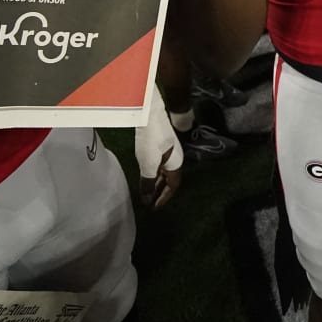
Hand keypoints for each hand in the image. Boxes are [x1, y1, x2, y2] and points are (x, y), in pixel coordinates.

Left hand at [133, 86, 183, 207]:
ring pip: (164, 172)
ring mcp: (169, 150)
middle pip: (169, 180)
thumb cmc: (151, 140)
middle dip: (159, 192)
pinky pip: (159, 164)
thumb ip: (147, 183)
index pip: (173, 186)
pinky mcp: (162, 144)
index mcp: (176, 164)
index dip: (163, 198)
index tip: (153, 207)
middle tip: (148, 202)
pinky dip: (153, 173)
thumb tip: (146, 200)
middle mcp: (176, 158)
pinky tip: (144, 174)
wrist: (149, 113)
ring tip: (145, 191)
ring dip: (155, 182)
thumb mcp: (148, 164)